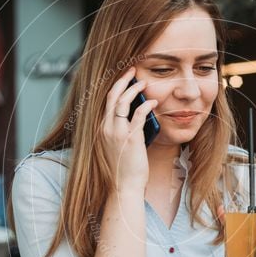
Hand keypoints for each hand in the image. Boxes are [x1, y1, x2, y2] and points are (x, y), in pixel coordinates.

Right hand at [102, 67, 157, 191]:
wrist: (124, 186)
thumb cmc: (125, 168)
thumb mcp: (119, 145)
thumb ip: (123, 129)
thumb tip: (138, 113)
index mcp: (102, 128)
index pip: (106, 101)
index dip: (115, 86)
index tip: (125, 77)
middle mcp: (105, 128)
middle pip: (112, 96)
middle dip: (122, 80)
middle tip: (133, 70)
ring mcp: (116, 133)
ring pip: (122, 102)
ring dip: (134, 89)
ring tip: (144, 82)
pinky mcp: (130, 139)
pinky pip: (137, 116)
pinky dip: (146, 106)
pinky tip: (153, 102)